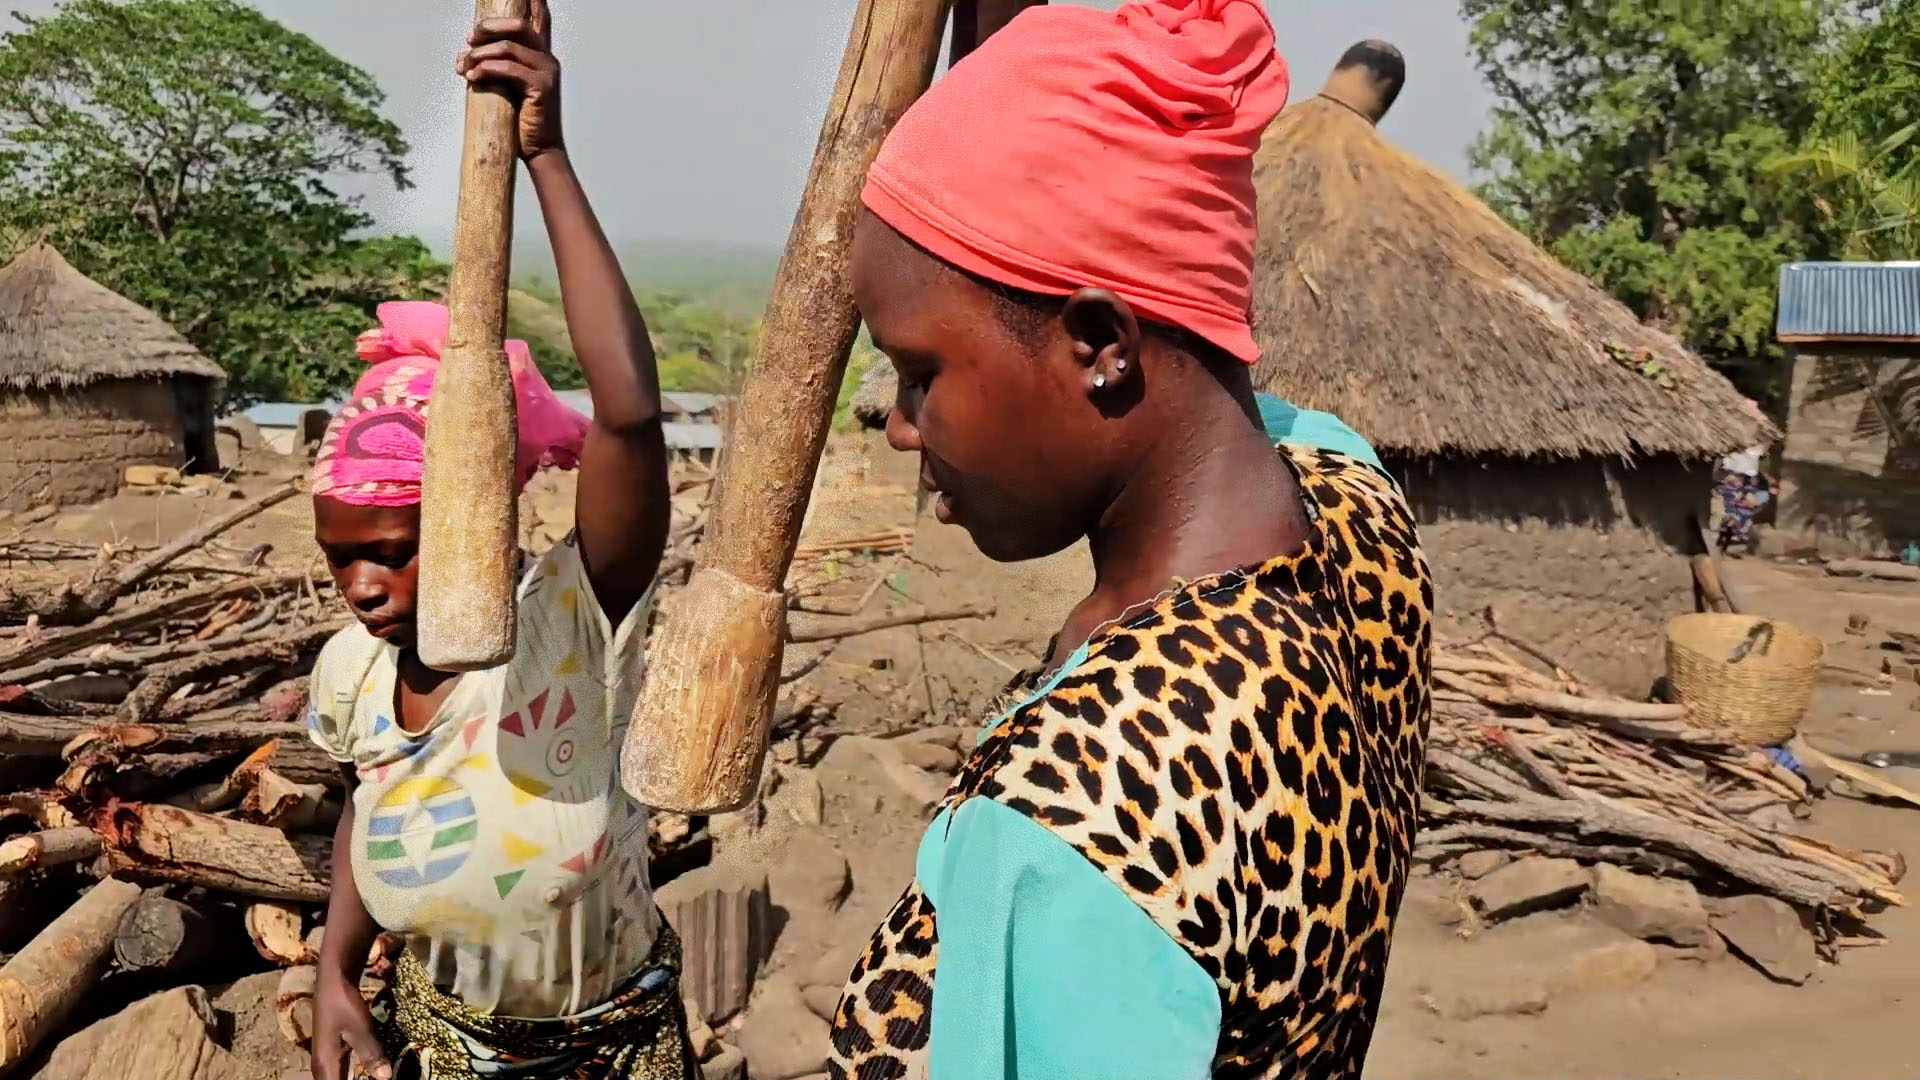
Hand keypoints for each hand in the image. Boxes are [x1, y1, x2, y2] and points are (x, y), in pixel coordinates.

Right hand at [309, 968, 390, 1079]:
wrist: (333, 980)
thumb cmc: (344, 1003)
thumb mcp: (360, 1028)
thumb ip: (370, 1054)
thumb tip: (384, 1078)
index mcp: (326, 1066)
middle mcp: (322, 1067)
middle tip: (382, 1077)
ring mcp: (327, 1060)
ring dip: (356, 1078)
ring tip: (378, 1075)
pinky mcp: (333, 1053)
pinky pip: (343, 1073)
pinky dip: (355, 1076)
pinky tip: (368, 1073)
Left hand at [455, 0, 562, 160]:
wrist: (538, 150)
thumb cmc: (521, 120)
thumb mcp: (507, 85)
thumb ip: (495, 63)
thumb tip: (466, 51)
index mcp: (541, 55)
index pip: (539, 19)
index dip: (534, 1)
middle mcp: (547, 58)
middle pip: (518, 25)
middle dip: (488, 28)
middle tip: (469, 39)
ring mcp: (547, 71)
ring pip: (508, 47)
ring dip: (479, 55)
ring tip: (463, 66)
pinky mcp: (542, 87)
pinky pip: (507, 69)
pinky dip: (485, 70)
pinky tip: (471, 78)